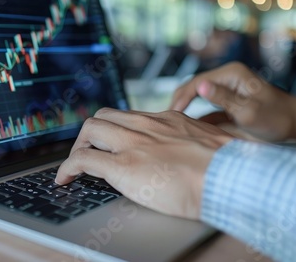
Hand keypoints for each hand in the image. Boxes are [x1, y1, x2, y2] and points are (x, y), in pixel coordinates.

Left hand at [55, 108, 232, 219]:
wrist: (231, 178)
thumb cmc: (228, 167)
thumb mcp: (209, 144)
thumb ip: (193, 142)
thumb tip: (194, 154)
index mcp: (166, 120)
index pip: (129, 116)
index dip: (114, 128)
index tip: (110, 140)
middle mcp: (146, 125)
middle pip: (104, 116)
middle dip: (91, 133)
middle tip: (89, 150)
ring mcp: (132, 143)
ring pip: (90, 129)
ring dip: (78, 146)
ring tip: (75, 165)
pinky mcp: (122, 165)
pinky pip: (83, 159)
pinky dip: (68, 168)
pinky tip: (65, 179)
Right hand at [170, 62, 295, 141]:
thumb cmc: (275, 119)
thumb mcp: (248, 111)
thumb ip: (223, 98)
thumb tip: (200, 85)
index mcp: (231, 74)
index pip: (196, 83)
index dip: (181, 98)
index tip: (171, 115)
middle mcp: (227, 76)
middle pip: (193, 86)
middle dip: (178, 100)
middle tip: (165, 119)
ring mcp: (228, 86)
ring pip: (197, 93)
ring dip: (184, 105)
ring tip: (171, 121)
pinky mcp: (229, 98)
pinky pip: (206, 103)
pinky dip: (195, 112)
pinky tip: (186, 123)